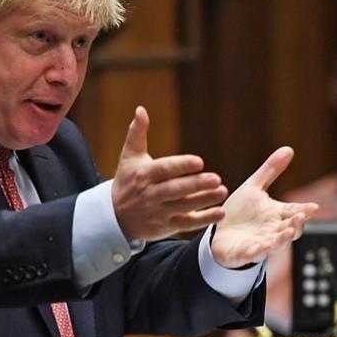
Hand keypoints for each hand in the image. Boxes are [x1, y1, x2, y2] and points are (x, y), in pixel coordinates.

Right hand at [111, 106, 228, 240]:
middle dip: (196, 185)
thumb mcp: (129, 156)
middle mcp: (151, 194)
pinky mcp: (166, 226)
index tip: (199, 161)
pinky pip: (186, 224)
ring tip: (222, 191)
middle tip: (216, 178)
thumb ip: (137, 133)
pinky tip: (220, 212)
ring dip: (204, 200)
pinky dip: (204, 219)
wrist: (115, 216)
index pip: (164, 170)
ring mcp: (158, 212)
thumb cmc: (127, 180)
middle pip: (175, 190)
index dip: (181, 165)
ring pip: (183, 207)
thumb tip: (141, 109)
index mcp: (144, 175)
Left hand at [210, 146, 318, 268]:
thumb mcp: (254, 187)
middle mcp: (272, 230)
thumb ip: (271, 170)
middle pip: (290, 229)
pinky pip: (253, 254)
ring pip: (276, 243)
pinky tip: (261, 247)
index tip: (313, 207)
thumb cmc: (240, 212)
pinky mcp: (244, 253)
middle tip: (301, 216)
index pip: (295, 211)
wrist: (218, 233)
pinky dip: (258, 251)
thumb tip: (289, 149)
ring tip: (288, 232)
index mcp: (277, 214)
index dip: (305, 210)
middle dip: (297, 224)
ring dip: (283, 239)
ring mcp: (261, 243)